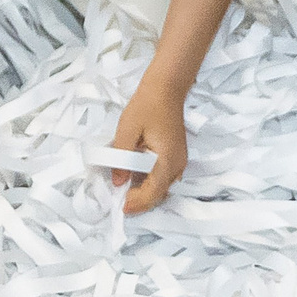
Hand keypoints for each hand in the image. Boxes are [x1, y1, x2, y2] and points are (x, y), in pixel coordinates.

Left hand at [109, 79, 187, 213]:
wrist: (166, 89)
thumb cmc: (147, 106)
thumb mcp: (127, 130)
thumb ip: (120, 158)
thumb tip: (117, 182)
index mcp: (167, 160)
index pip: (153, 193)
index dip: (136, 203)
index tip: (119, 207)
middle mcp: (177, 165)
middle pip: (159, 194)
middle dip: (140, 201)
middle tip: (118, 200)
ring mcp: (179, 161)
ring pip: (162, 187)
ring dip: (145, 192)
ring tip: (123, 190)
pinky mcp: (176, 156)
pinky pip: (164, 177)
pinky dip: (150, 182)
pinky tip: (134, 177)